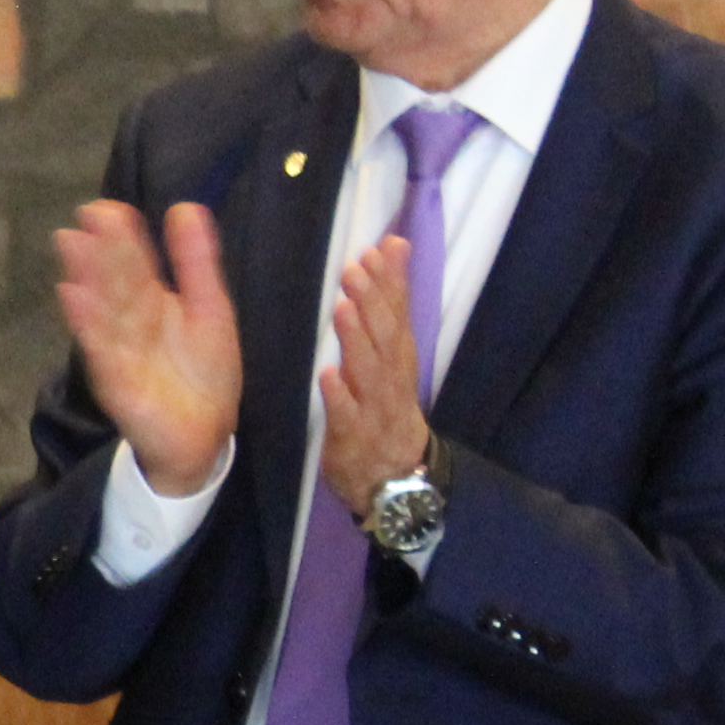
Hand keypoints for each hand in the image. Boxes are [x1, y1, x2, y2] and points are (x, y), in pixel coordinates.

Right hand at [53, 197, 242, 500]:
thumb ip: (196, 262)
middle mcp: (132, 321)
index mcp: (154, 301)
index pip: (134, 262)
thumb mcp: (209, 308)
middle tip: (82, 218)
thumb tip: (184, 206)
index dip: (121, 236)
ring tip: (71, 245)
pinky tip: (72, 296)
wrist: (204, 434)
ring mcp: (120, 348)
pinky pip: (100, 346)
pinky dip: (86, 321)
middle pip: (114, 280)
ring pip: (102, 306)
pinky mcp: (116, 378)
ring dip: (85, 276)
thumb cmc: (205, 372)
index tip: (105, 208)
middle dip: (99, 250)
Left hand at [317, 236, 436, 518]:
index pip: (398, 313)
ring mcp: (374, 407)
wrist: (396, 477)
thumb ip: (389, 306)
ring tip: (343, 309)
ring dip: (356, 339)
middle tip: (354, 268)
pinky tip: (327, 376)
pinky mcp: (353, 436)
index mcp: (398, 358)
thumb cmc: (386, 408)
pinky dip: (339, 395)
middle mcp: (391, 378)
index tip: (381, 249)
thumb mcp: (391, 357)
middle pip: (384, 336)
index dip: (391, 282)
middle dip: (372, 301)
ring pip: (368, 370)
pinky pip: (346, 414)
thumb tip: (393, 248)